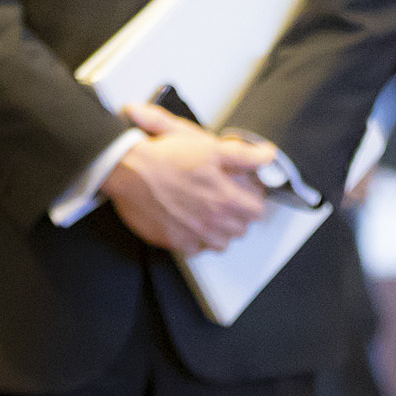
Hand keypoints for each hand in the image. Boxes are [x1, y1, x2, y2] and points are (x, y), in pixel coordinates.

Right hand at [103, 102, 272, 252]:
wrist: (128, 169)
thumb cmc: (165, 156)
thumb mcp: (209, 145)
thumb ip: (244, 155)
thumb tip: (267, 156)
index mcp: (226, 198)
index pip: (257, 209)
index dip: (252, 197)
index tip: (243, 189)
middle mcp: (213, 221)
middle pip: (241, 228)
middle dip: (237, 214)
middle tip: (224, 197)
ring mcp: (194, 234)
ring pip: (221, 243)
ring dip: (219, 230)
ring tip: (208, 212)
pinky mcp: (174, 242)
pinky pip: (196, 249)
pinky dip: (196, 239)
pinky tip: (189, 221)